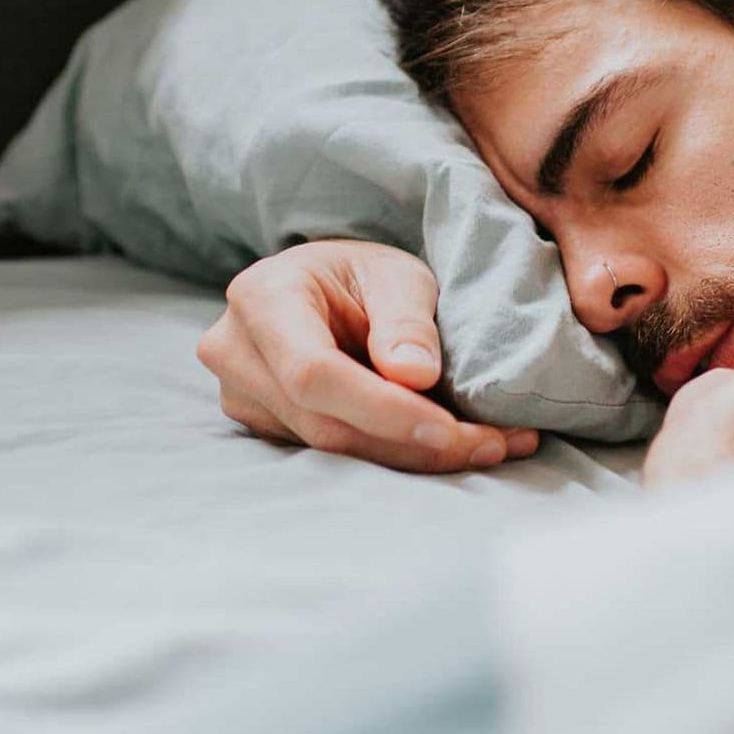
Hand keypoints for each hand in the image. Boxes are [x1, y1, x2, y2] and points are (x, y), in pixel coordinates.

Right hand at [196, 239, 540, 473]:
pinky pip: (330, 457)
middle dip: (414, 444)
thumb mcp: (395, 275)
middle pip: (325, 423)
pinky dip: (394, 456)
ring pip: (331, 451)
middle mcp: (236, 352)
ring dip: (414, 458)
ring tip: (490, 444)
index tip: (449, 430)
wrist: (325, 291)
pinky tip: (447, 447)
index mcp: (262, 298)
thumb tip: (413, 377)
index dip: (382, 410)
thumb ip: (405, 319)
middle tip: (496, 444)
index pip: (314, 372)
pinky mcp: (263, 428)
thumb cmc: (362, 276)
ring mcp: (241, 397)